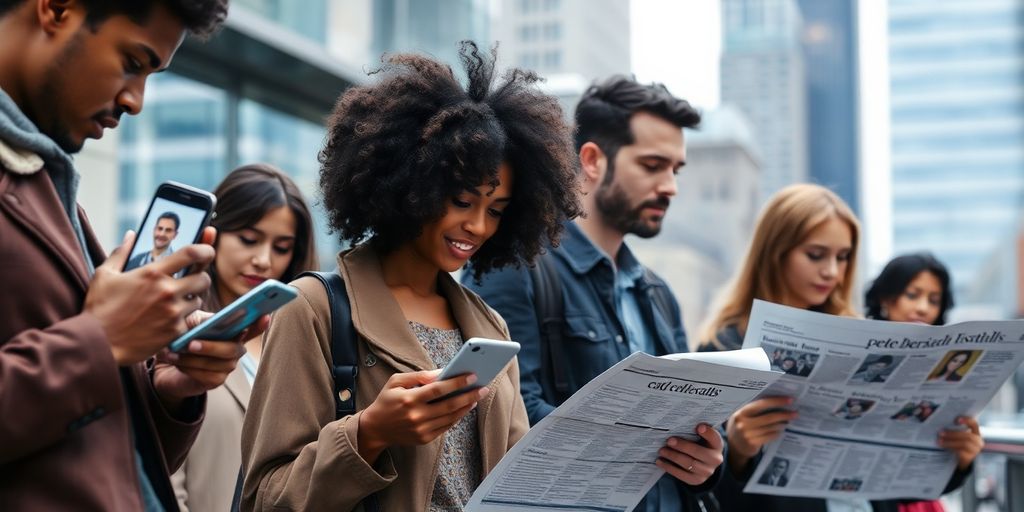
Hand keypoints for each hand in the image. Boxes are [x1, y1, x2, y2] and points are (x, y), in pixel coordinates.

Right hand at [85, 228, 216, 364]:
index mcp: (153, 273)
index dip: (205, 250)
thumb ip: (120, 253)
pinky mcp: (175, 331)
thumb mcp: (104, 275)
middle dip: (200, 278)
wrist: (98, 344)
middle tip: (189, 281)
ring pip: (198, 300)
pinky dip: (182, 319)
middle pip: (204, 279)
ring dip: (191, 299)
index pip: (191, 254)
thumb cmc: (99, 309)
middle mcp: (167, 291)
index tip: (208, 251)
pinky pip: (190, 320)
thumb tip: (131, 235)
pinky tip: (167, 319)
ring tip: (173, 302)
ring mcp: (173, 312)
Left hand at [151, 310, 269, 413]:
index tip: (265, 316)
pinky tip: (176, 363)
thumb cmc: (181, 336)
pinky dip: (189, 368)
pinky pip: (207, 376)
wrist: (165, 361)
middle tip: (190, 344)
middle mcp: (235, 349)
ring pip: (217, 364)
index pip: (252, 328)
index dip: (260, 324)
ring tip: (173, 352)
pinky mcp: (216, 381)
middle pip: (233, 349)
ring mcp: (227, 366)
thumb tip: (210, 323)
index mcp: (231, 331)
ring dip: (192, 358)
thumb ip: (200, 320)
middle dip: (211, 347)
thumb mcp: (188, 322)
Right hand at [358, 370, 487, 462]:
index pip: (438, 389)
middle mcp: (416, 416)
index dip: (456, 382)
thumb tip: (441, 373)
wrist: (375, 429)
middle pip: (449, 405)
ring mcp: (421, 430)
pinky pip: (446, 427)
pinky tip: (464, 408)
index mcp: (409, 399)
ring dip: (466, 407)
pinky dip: (457, 417)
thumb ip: (418, 376)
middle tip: (482, 388)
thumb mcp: (396, 382)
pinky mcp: (424, 439)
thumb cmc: (386, 401)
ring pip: (450, 418)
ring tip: (476, 397)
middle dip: (469, 395)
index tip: (471, 376)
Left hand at [656, 424, 723, 485]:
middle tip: (669, 441)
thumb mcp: (701, 436)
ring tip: (662, 450)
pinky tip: (660, 461)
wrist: (703, 462)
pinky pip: (682, 475)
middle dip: (682, 446)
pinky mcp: (697, 480)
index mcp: (717, 445)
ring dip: (673, 456)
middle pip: (698, 452)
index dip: (708, 433)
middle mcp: (715, 459)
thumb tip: (678, 423)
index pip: (714, 438)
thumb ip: (695, 430)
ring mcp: (707, 472)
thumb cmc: (699, 443)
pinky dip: (669, 468)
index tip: (698, 427)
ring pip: (689, 464)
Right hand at [726, 396, 797, 471]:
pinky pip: (770, 436)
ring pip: (771, 427)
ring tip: (788, 421)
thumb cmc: (741, 425)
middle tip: (795, 413)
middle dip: (784, 414)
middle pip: (769, 417)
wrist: (733, 444)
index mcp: (741, 411)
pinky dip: (777, 433)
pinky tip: (779, 430)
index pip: (762, 404)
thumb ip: (755, 408)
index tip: (790, 400)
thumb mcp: (743, 415)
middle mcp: (743, 423)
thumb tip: (777, 401)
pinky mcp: (753, 443)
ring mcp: (748, 434)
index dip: (776, 401)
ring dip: (782, 424)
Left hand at [939, 416, 982, 469]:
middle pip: (967, 436)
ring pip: (964, 444)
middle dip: (953, 434)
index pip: (974, 424)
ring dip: (950, 442)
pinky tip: (943, 447)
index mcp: (974, 433)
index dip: (967, 421)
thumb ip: (949, 426)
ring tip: (939, 441)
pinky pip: (961, 452)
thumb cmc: (954, 445)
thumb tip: (931, 413)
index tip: (956, 420)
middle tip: (940, 433)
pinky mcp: (969, 458)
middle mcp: (977, 441)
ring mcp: (975, 450)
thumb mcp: (954, 435)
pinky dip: (951, 448)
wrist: (956, 462)